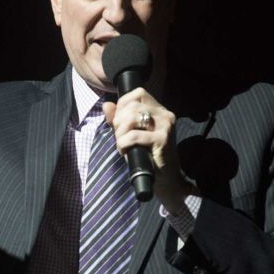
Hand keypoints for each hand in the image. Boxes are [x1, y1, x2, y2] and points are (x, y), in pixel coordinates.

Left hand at [103, 88, 196, 211]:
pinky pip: (134, 136)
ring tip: (122, 144)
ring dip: (120, 133)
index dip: (123, 104)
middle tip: (119, 136)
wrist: (167, 180)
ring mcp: (165, 127)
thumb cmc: (148, 157)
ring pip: (132, 118)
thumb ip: (119, 120)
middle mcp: (165, 115)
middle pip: (132, 106)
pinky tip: (125, 152)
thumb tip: (107, 105)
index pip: (138, 93)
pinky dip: (123, 144)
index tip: (119, 121)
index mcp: (159, 110)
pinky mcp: (162, 140)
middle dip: (119, 121)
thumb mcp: (131, 135)